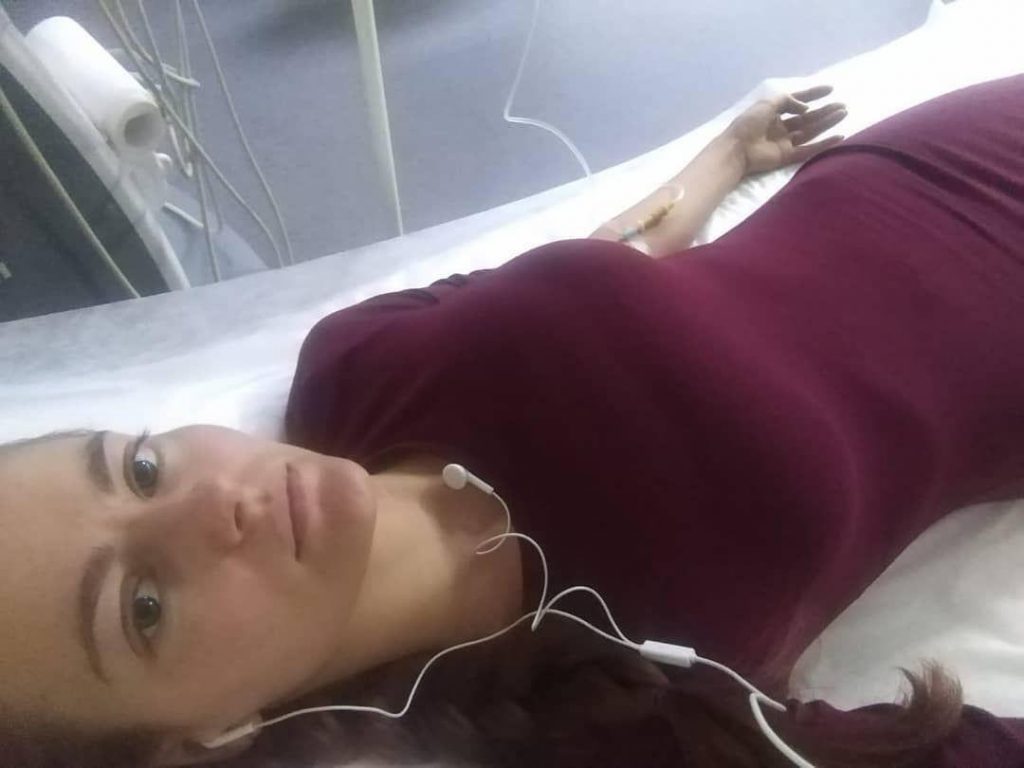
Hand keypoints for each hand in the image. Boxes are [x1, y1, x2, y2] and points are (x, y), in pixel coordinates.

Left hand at [724, 85, 846, 175]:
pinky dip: (823, 144)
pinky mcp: (787, 156)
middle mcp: (781, 127)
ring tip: (843, 113)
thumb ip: (787, 101)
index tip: (830, 89)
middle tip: (843, 105)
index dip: (813, 94)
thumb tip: (805, 108)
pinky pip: (808, 149)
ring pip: (811, 131)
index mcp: (774, 113)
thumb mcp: (767, 104)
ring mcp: (784, 142)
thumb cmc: (748, 124)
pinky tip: (839, 136)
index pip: (797, 101)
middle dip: (825, 111)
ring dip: (827, 122)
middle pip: (807, 118)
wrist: (737, 149)